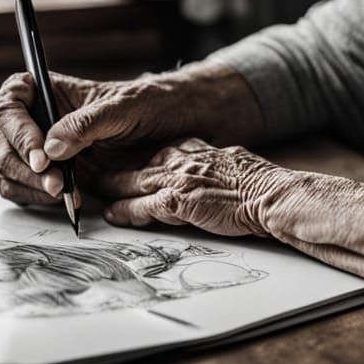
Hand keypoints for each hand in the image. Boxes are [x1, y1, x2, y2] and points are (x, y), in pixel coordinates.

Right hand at [0, 61, 262, 207]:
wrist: (178, 127)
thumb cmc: (153, 105)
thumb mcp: (126, 108)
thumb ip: (88, 123)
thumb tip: (51, 146)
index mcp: (49, 89)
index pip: (8, 104)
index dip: (16, 130)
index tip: (41, 155)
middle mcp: (37, 116)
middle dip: (21, 165)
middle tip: (55, 184)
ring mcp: (37, 147)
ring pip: (2, 167)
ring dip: (26, 186)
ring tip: (63, 194)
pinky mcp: (46, 173)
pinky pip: (19, 188)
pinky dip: (34, 198)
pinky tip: (64, 200)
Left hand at [98, 138, 281, 236]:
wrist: (269, 194)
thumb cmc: (257, 183)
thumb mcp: (231, 163)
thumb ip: (212, 164)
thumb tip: (210, 169)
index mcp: (196, 150)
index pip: (159, 150)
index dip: (138, 156)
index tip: (122, 157)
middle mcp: (183, 160)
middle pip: (140, 162)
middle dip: (116, 167)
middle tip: (94, 169)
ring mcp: (179, 179)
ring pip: (135, 181)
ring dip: (113, 186)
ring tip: (95, 189)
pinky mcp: (179, 200)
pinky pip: (143, 207)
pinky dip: (126, 211)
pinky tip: (113, 214)